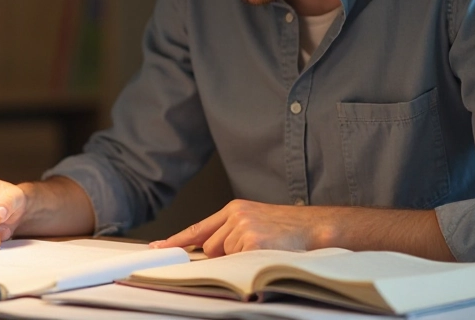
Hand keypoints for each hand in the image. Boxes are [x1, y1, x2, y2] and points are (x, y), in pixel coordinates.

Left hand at [150, 199, 334, 256]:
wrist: (316, 228)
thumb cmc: (288, 229)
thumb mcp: (256, 221)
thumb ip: (231, 231)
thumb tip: (211, 250)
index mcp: (235, 209)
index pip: (199, 227)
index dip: (176, 239)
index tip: (158, 247)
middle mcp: (236, 215)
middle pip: (211, 247)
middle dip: (224, 256)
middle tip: (250, 252)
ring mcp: (244, 228)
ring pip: (224, 256)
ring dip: (239, 260)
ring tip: (263, 251)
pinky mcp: (252, 242)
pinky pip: (238, 263)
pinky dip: (249, 266)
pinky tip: (266, 255)